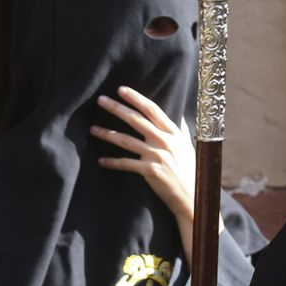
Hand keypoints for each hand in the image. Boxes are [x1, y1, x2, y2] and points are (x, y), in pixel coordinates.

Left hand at [94, 86, 196, 226]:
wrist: (192, 196)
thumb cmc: (190, 170)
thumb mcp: (188, 146)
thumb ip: (181, 130)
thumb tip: (180, 115)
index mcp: (173, 132)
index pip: (152, 110)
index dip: (136, 98)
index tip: (121, 89)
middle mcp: (164, 141)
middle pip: (136, 120)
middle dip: (117, 108)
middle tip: (100, 100)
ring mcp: (156, 156)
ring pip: (126, 140)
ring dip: (107, 134)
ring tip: (93, 129)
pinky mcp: (149, 171)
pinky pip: (126, 164)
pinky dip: (112, 162)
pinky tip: (101, 161)